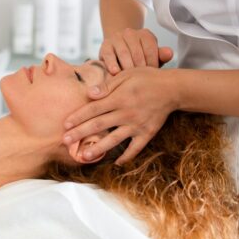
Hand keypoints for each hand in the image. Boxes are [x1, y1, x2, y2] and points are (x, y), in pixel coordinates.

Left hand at [62, 67, 178, 164]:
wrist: (172, 88)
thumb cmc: (146, 78)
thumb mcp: (126, 75)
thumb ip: (107, 86)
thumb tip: (89, 94)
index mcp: (119, 98)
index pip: (93, 109)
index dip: (78, 117)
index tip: (65, 125)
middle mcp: (126, 113)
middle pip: (99, 125)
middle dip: (80, 134)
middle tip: (65, 141)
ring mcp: (137, 125)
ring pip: (114, 139)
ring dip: (98, 148)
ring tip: (85, 156)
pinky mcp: (147, 133)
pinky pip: (135, 148)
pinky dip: (126, 156)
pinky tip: (116, 163)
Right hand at [99, 28, 172, 74]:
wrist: (118, 48)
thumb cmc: (139, 57)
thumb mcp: (151, 56)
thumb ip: (160, 55)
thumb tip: (169, 53)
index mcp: (145, 34)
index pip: (150, 48)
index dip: (152, 64)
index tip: (151, 76)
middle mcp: (130, 33)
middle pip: (137, 52)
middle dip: (139, 68)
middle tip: (140, 81)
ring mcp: (117, 38)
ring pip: (123, 53)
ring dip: (127, 67)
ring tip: (129, 79)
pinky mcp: (105, 45)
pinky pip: (109, 55)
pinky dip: (112, 64)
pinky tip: (115, 72)